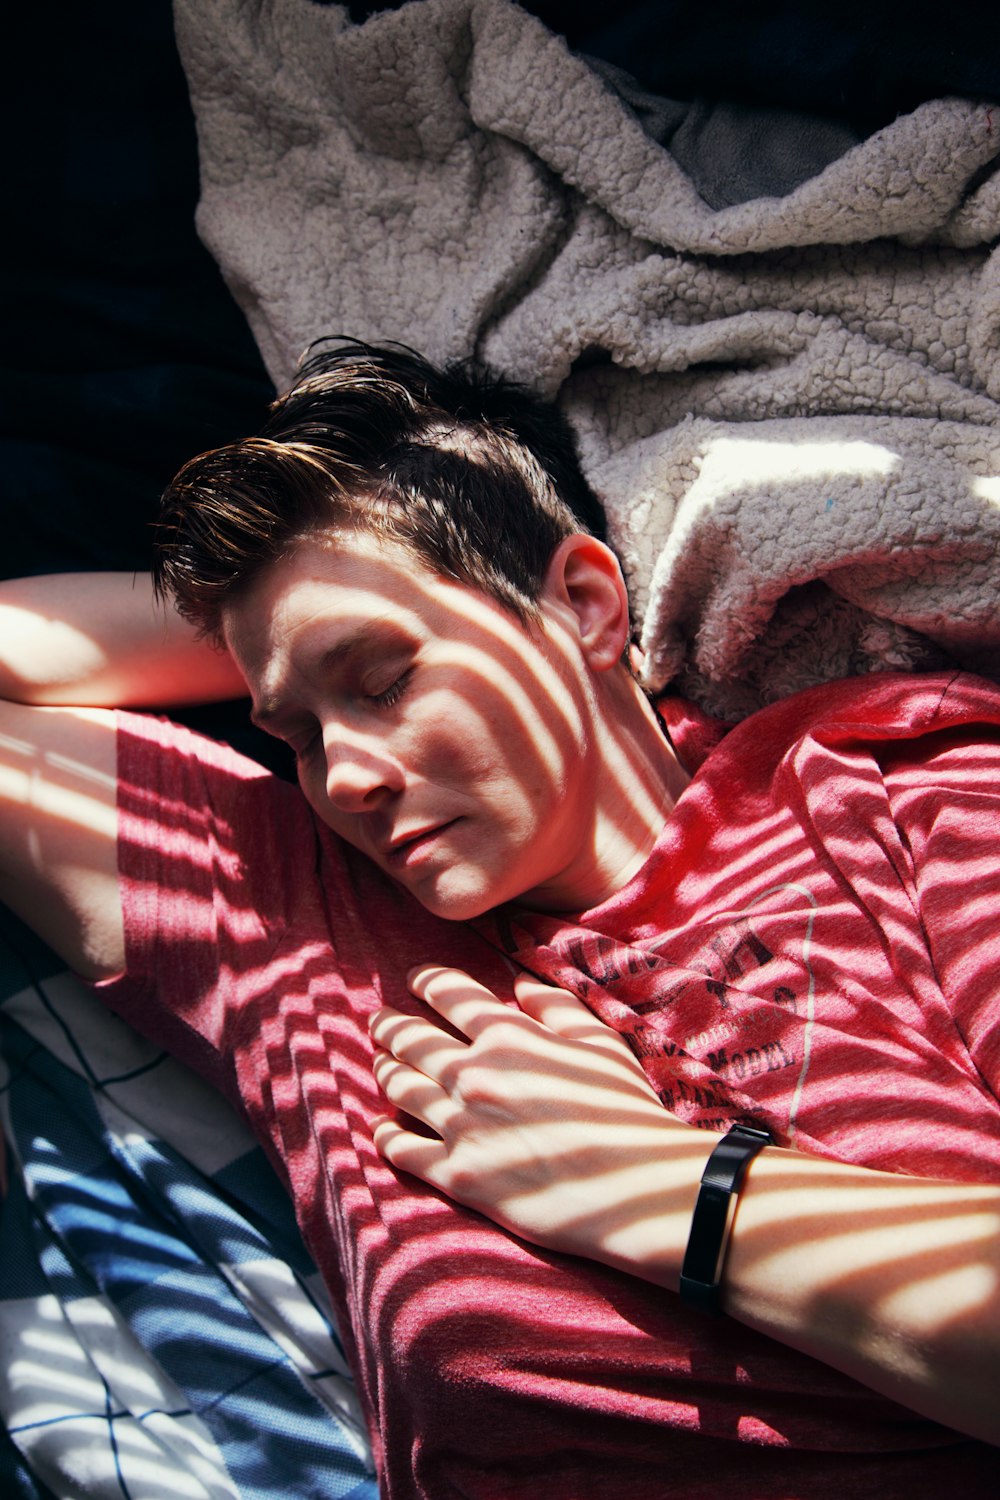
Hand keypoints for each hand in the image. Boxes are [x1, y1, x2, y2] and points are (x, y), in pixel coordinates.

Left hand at [369, 965, 713, 1274]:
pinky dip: (385, 1135)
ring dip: (384, 1071)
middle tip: (380, 1023)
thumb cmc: (627, 1111)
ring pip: (398, 1086)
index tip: (415, 980)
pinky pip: (400, 1149)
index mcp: (508, 1034)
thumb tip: (519, 982)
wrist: (641, 1191)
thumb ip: (556, 1006)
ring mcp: (461, 1126)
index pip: (447, 992)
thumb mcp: (600, 1043)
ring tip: (382, 1065)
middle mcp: (474, 1074)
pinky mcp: (457, 1176)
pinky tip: (382, 1129)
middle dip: (389, 1026)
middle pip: (409, 1038)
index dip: (425, 980)